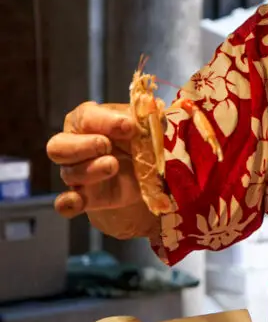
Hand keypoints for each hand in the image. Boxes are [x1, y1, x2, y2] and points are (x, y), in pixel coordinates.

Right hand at [47, 102, 158, 238]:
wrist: (146, 172)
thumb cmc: (138, 140)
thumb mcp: (145, 126)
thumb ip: (148, 120)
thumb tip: (155, 117)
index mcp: (87, 120)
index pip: (85, 117)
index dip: (105, 121)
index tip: (129, 126)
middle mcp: (74, 146)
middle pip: (59, 146)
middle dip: (82, 146)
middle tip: (106, 145)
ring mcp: (76, 173)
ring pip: (68, 173)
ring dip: (90, 170)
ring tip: (113, 166)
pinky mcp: (85, 197)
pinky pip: (65, 203)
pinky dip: (68, 204)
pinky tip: (77, 202)